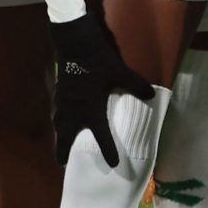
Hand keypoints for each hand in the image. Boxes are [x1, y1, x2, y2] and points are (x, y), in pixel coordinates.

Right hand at [49, 11, 154, 166]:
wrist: (74, 43)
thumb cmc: (98, 60)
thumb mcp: (120, 73)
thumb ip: (136, 85)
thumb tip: (152, 95)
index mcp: (91, 109)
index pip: (101, 136)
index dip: (108, 151)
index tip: (112, 164)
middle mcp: (74, 110)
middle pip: (66, 137)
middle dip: (63, 151)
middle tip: (63, 162)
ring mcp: (62, 102)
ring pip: (58, 126)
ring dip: (59, 137)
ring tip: (60, 144)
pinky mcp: (57, 93)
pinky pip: (56, 113)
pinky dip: (58, 122)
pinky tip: (59, 120)